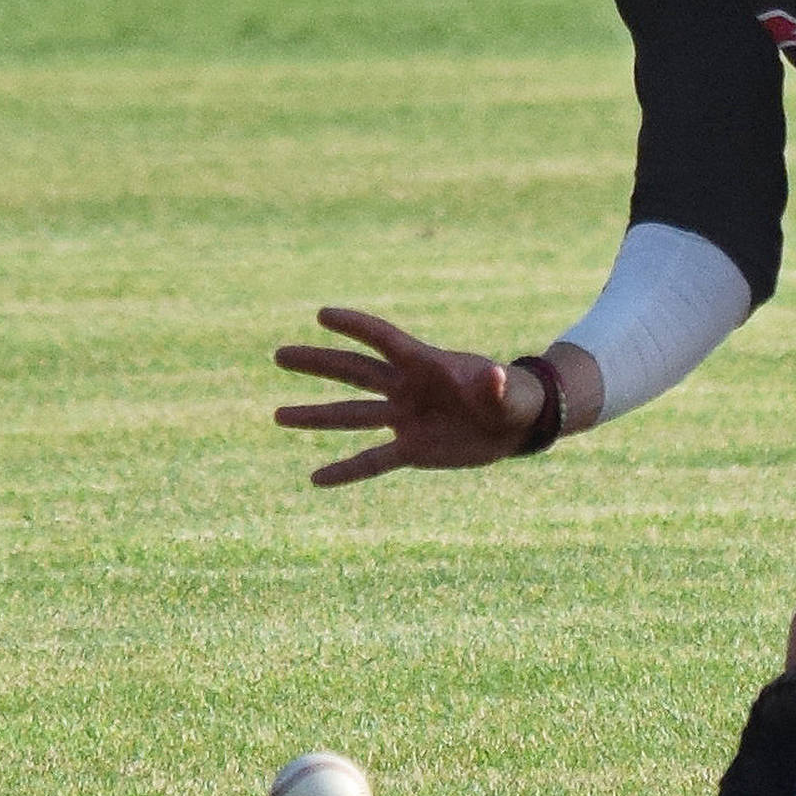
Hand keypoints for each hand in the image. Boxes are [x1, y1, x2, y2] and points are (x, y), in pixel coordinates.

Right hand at [272, 306, 540, 486]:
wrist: (518, 425)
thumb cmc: (514, 397)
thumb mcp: (508, 393)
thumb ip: (494, 386)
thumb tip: (493, 378)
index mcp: (428, 364)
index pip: (385, 340)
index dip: (356, 327)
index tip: (323, 315)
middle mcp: (408, 388)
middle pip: (355, 372)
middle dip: (319, 363)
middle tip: (279, 355)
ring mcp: (406, 418)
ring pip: (353, 416)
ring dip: (316, 416)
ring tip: (277, 415)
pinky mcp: (412, 449)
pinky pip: (372, 460)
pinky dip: (346, 470)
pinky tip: (315, 480)